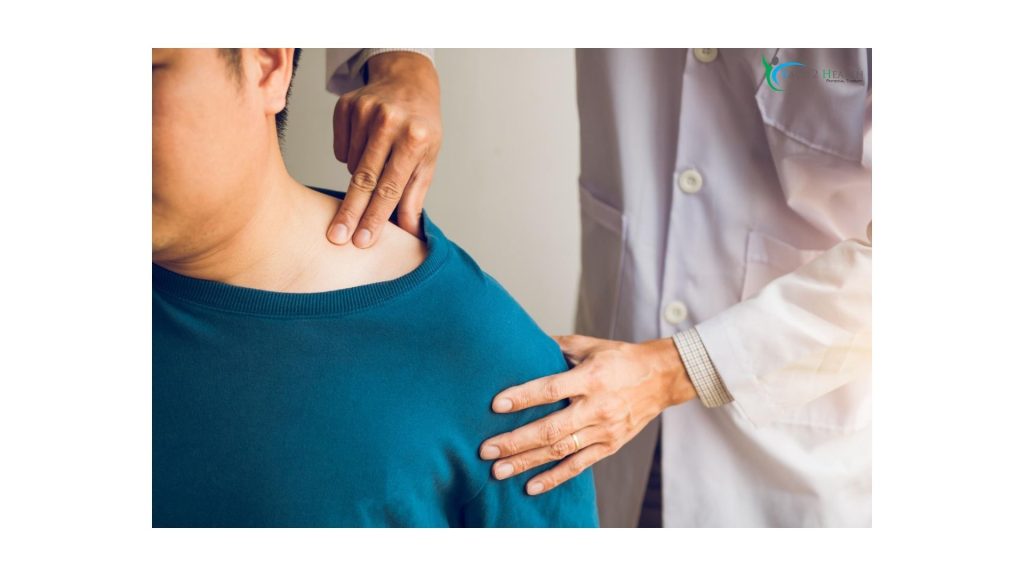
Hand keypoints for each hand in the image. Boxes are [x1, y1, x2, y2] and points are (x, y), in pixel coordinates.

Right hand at [328, 51, 441, 247]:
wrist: (408, 81)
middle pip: (364, 178)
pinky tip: (366, 144)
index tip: (363, 240)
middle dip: (350, 212)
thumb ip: (414, 196)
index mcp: (415, 138)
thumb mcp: (427, 159)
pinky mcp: (346, 105)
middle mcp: (390, 123)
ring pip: (351, 165)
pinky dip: (350, 155)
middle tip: (337, 237)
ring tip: (377, 161)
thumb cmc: (421, 127)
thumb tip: (408, 232)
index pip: (391, 186)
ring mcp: (366, 111)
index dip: (375, 216)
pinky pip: (340, 148)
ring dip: (360, 176)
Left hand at [479, 335, 697, 494]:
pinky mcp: (610, 446)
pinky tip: (531, 486)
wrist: (662, 378)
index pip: (551, 389)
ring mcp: (604, 430)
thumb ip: (558, 346)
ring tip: (498, 470)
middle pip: (551, 429)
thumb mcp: (591, 345)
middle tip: (486, 449)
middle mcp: (597, 406)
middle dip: (515, 441)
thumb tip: (523, 342)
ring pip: (561, 451)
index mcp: (590, 378)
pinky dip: (555, 478)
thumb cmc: (621, 358)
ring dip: (527, 462)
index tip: (496, 405)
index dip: (523, 397)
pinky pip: (579, 465)